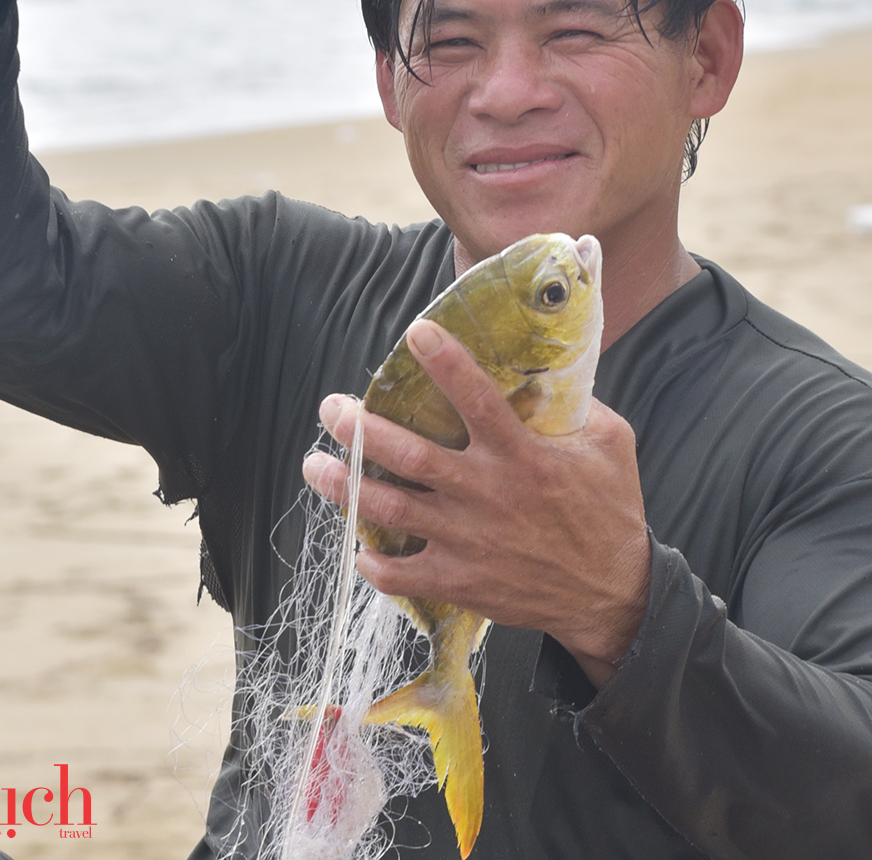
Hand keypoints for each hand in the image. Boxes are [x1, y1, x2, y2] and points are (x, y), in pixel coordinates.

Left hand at [303, 319, 651, 688]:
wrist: (613, 595)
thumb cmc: (610, 510)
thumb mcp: (611, 444)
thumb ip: (577, 405)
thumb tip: (544, 367)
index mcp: (523, 455)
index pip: (476, 398)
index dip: (445, 362)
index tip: (415, 332)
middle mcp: (486, 493)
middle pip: (409, 455)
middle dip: (361, 429)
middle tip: (331, 408)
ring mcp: (468, 540)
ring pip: (391, 510)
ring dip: (347, 487)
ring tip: (315, 465)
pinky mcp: (460, 581)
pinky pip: (401, 575)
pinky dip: (371, 562)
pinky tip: (355, 544)